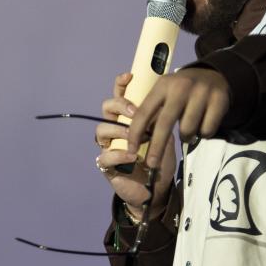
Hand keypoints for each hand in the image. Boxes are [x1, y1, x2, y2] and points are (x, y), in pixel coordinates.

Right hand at [95, 72, 175, 219]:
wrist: (157, 188)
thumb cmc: (160, 159)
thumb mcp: (164, 136)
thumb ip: (160, 120)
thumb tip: (163, 103)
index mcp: (129, 119)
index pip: (120, 96)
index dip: (121, 84)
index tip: (129, 76)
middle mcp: (116, 129)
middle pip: (106, 108)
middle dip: (119, 105)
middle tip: (135, 111)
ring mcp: (109, 147)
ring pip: (101, 130)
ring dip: (119, 130)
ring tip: (135, 136)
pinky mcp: (107, 166)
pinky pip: (105, 156)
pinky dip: (119, 155)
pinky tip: (133, 157)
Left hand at [126, 68, 230, 168]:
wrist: (214, 75)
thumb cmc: (183, 90)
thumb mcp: (165, 91)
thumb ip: (152, 109)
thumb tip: (135, 139)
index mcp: (163, 85)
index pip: (144, 112)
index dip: (135, 133)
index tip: (130, 150)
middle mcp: (181, 87)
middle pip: (165, 124)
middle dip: (156, 147)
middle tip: (151, 164)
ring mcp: (201, 92)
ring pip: (188, 130)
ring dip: (186, 137)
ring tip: (188, 129)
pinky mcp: (219, 100)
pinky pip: (207, 130)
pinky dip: (204, 133)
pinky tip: (204, 124)